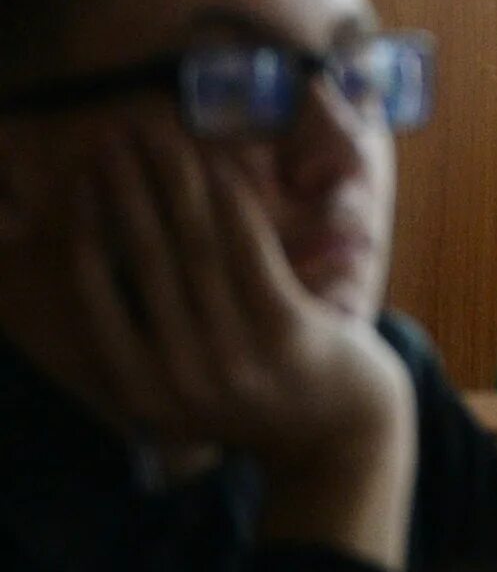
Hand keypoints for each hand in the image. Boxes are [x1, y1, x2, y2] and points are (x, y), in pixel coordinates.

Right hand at [68, 127, 415, 563]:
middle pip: (144, 257)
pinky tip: (214, 164)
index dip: (86, 228)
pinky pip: (247, 250)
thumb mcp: (180, 389)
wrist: (339, 436)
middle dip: (125, 187)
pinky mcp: (284, 329)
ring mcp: (232, 354)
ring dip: (172, 180)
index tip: (82, 180)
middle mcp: (176, 375)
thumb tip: (100, 260)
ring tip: (156, 136)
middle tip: (113, 136)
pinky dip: (229, 202)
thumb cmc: (256, 397)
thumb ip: (141, 341)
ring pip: (194, 245)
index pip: (95, 295)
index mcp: (138, 389)